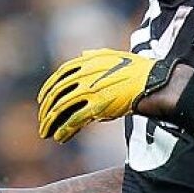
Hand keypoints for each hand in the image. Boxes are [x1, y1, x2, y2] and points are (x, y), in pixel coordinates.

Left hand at [37, 49, 175, 142]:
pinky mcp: (97, 107)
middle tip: (42, 121)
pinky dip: (65, 130)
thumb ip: (96, 56)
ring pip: (61, 109)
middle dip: (46, 109)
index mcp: (86, 63)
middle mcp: (84, 76)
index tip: (42, 100)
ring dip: (51, 123)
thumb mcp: (113, 56)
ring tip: (46, 133)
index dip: (48, 89)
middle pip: (56, 94)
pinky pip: (74, 120)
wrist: (152, 83)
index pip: (59, 76)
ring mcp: (90, 91)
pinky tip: (60, 138)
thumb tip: (84, 54)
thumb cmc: (136, 71)